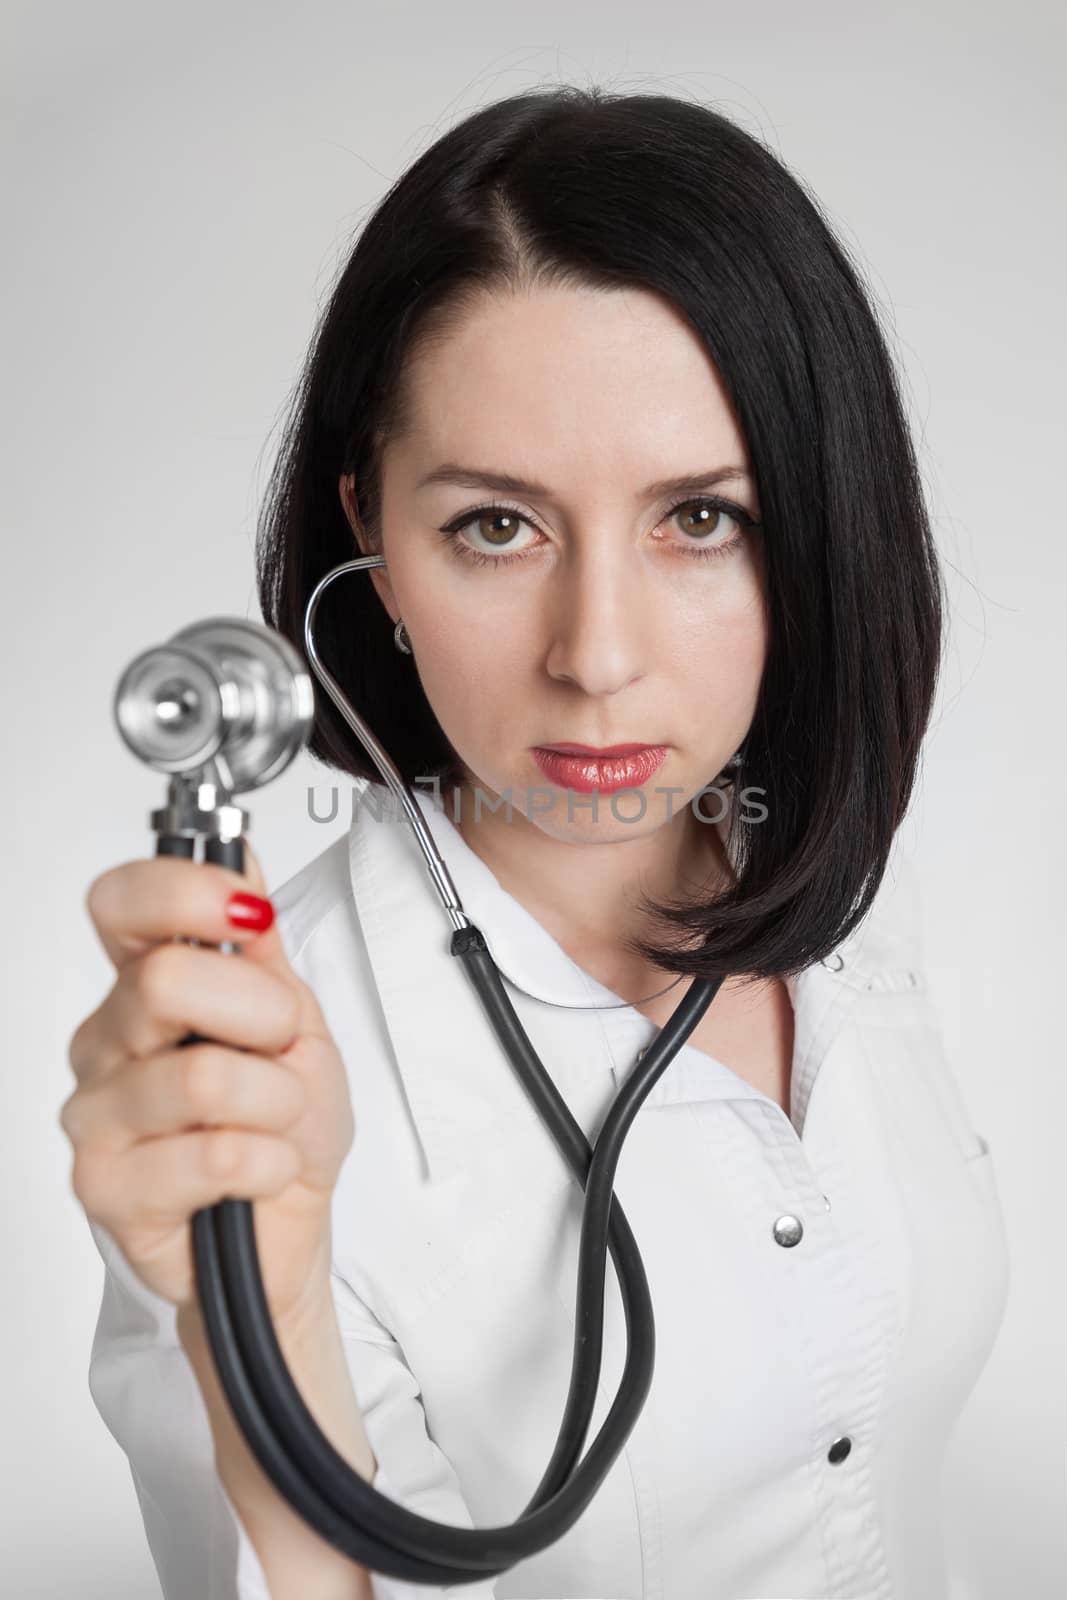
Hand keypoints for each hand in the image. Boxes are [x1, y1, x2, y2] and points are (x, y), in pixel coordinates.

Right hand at [61, 842, 354, 1328]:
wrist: (288, 1228)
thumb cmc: (285, 1124)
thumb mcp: (296, 1023)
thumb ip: (260, 950)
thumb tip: (239, 861)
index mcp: (147, 983)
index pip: (120, 904)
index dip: (182, 891)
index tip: (246, 911)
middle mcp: (108, 1038)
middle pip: (166, 982)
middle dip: (263, 1016)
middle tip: (281, 1050)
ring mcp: (96, 1112)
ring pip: (202, 1078)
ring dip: (276, 1103)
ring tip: (274, 1123)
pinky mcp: (104, 1186)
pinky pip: (214, 1156)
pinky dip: (268, 1162)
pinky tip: (256, 1171)